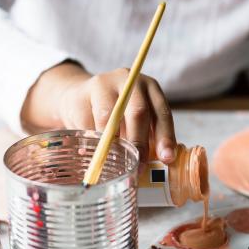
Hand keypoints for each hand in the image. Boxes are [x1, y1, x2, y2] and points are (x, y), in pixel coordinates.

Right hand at [21, 62, 176, 165]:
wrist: (81, 97)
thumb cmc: (118, 115)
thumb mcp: (138, 121)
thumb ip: (148, 139)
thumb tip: (153, 166)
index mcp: (150, 88)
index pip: (162, 113)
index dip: (165, 137)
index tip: (166, 158)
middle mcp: (130, 82)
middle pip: (138, 112)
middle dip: (139, 143)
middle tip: (138, 166)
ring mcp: (104, 85)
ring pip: (109, 118)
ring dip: (112, 143)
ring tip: (113, 161)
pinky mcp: (81, 94)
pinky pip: (87, 122)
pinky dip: (92, 141)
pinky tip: (92, 151)